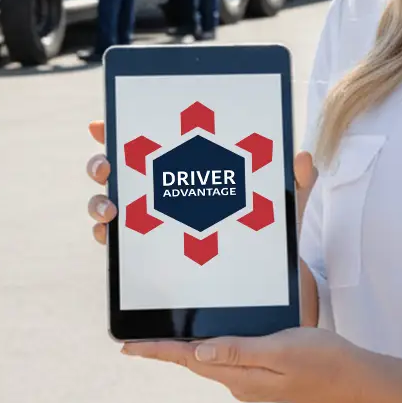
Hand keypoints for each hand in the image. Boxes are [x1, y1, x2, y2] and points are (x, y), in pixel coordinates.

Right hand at [86, 122, 320, 327]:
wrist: (263, 278)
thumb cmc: (263, 226)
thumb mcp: (280, 204)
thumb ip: (293, 182)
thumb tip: (303, 158)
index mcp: (181, 166)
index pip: (142, 142)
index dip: (116, 130)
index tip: (102, 124)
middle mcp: (156, 190)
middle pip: (113, 170)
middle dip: (100, 163)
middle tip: (107, 166)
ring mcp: (146, 221)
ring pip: (106, 205)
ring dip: (98, 202)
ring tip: (111, 208)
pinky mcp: (145, 252)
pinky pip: (115, 244)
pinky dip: (105, 237)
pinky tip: (110, 236)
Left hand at [121, 327, 361, 402]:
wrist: (355, 379)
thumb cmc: (323, 360)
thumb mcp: (279, 349)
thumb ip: (238, 351)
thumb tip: (196, 353)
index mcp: (240, 377)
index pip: (188, 360)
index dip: (157, 352)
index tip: (127, 348)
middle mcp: (240, 382)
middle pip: (193, 362)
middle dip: (165, 351)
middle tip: (136, 342)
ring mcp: (252, 380)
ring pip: (209, 360)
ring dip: (185, 349)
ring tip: (162, 339)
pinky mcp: (264, 374)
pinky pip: (228, 358)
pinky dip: (211, 347)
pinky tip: (208, 339)